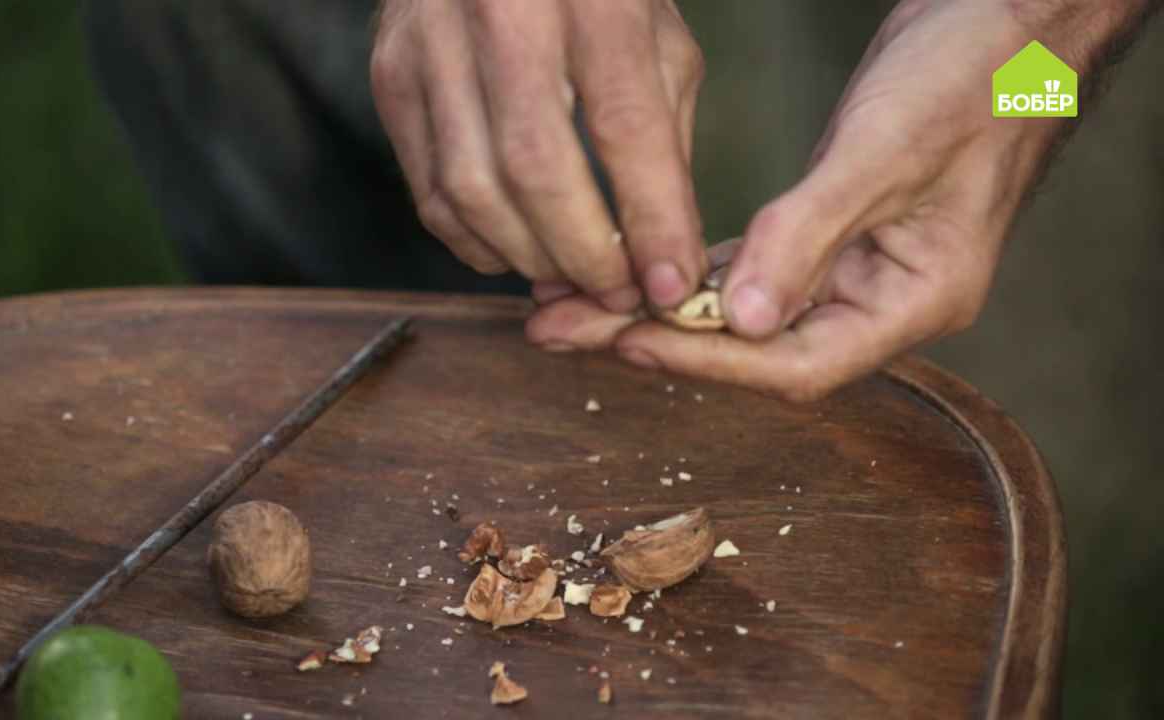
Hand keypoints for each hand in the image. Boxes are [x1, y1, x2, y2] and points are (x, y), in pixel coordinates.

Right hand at [371, 0, 708, 310]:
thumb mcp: (652, 30)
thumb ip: (662, 130)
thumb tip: (661, 241)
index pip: (624, 124)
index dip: (650, 218)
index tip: (670, 282)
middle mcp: (502, 11)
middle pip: (536, 168)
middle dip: (584, 253)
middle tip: (618, 291)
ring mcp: (432, 44)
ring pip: (472, 190)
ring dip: (527, 256)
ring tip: (570, 278)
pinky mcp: (391, 75)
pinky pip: (429, 189)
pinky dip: (474, 242)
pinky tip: (513, 252)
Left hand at [528, 0, 1117, 400]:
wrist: (1011, 17)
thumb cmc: (974, 75)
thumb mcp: (886, 152)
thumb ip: (811, 235)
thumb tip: (744, 319)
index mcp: (913, 302)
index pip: (797, 363)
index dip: (708, 360)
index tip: (627, 343)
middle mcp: (878, 300)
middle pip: (754, 349)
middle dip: (655, 340)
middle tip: (559, 332)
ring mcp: (852, 269)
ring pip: (740, 310)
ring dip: (657, 309)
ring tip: (568, 308)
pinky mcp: (827, 232)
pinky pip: (746, 269)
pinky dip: (689, 274)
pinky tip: (631, 273)